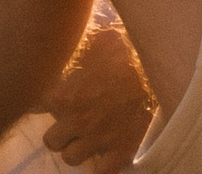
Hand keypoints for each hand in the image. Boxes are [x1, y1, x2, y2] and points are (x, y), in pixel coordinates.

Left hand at [39, 18, 153, 173]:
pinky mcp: (121, 151)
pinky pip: (101, 172)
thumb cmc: (132, 48)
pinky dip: (105, 165)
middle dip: (64, 131)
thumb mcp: (98, 40)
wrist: (168, 63)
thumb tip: (55, 42)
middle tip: (82, 120)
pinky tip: (112, 151)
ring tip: (97, 134)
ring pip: (71, 158)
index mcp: (61, 94)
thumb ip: (72, 51)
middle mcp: (74, 120)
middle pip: (51, 141)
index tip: (60, 98)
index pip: (34, 109)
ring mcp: (97, 138)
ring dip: (82, 148)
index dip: (47, 104)